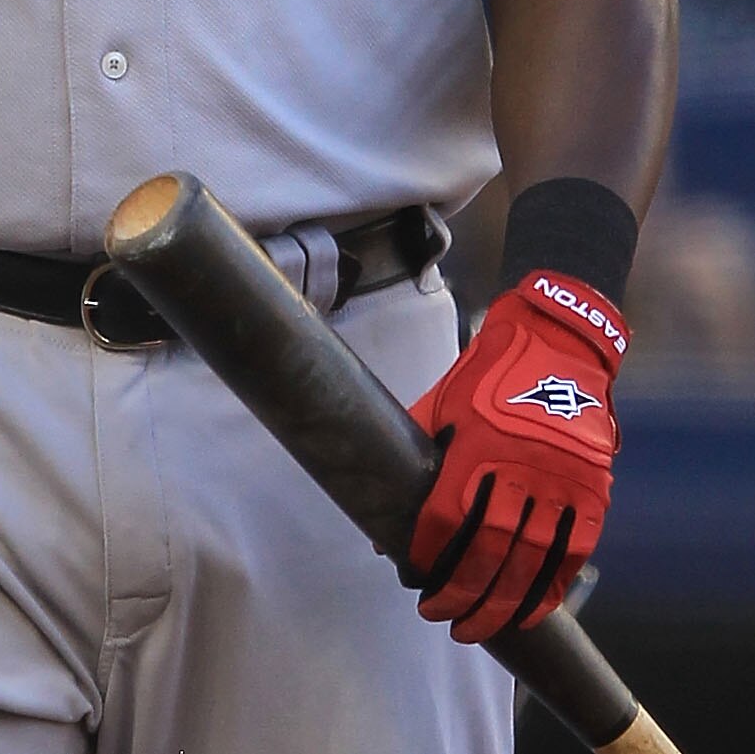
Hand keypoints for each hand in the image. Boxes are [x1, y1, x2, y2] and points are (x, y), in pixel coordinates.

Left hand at [406, 272, 627, 642]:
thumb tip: (380, 529)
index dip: (430, 554)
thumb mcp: (444, 404)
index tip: (416, 579)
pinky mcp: (592, 490)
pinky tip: (528, 610)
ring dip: (503, 603)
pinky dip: (550, 588)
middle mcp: (521, 463)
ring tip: (478, 627)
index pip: (448, 516)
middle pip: (490, 550)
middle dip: (463, 594)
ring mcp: (561, 479)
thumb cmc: (489, 376)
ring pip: (530, 561)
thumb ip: (413, 462)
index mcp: (478, 441)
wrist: (557, 344)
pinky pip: (571, 553)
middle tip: (443, 618)